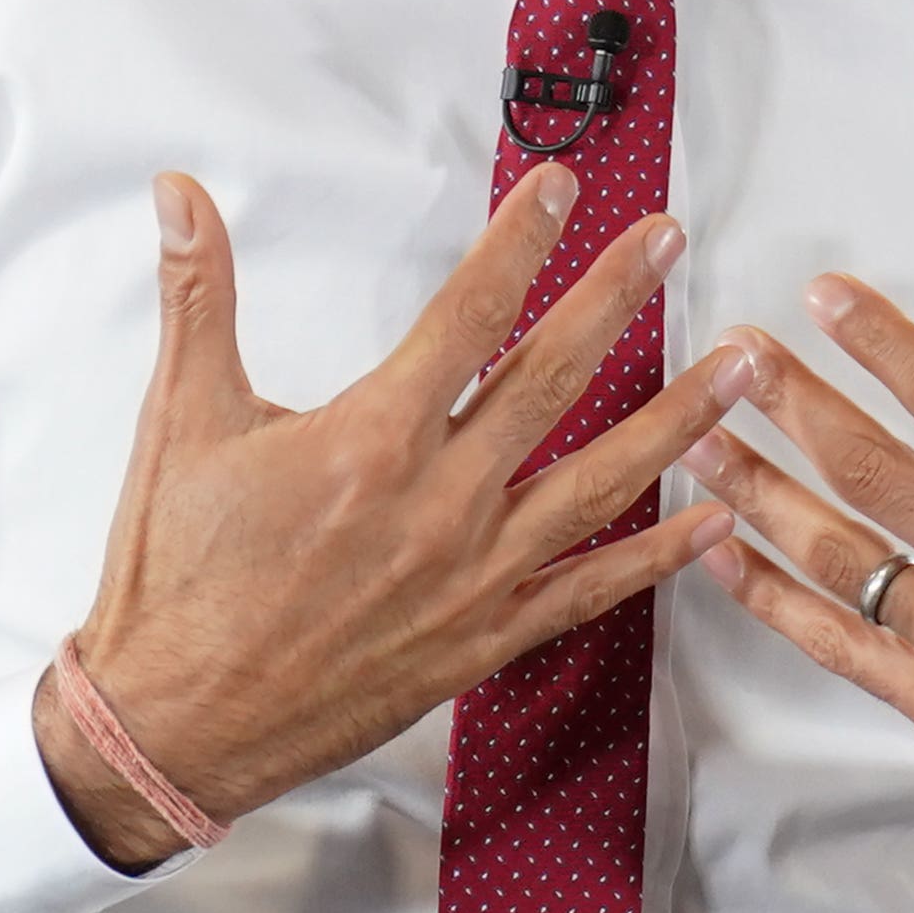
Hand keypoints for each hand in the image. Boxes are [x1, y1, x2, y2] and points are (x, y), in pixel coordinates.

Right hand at [40, 167, 767, 871]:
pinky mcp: (480, 640)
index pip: (466, 315)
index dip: (519, 242)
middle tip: (670, 243)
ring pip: (599, 482)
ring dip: (678, 419)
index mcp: (369, 440)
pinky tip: (713, 520)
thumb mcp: (180, 422)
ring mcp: (471, 577)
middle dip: (617, 301)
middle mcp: (438, 503)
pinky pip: (588, 591)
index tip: (560, 186)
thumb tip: (178, 195)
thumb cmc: (175, 581)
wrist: (173, 725)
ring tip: (740, 368)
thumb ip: (196, 298)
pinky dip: (657, 556)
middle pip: (551, 380)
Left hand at [675, 262, 913, 903]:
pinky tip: (720, 553)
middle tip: (728, 346)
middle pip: (870, 467)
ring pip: (837, 554)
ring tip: (695, 436)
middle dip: (789, 400)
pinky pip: (839, 646)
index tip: (821, 292)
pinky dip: (772, 599)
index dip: (880, 340)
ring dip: (758, 490)